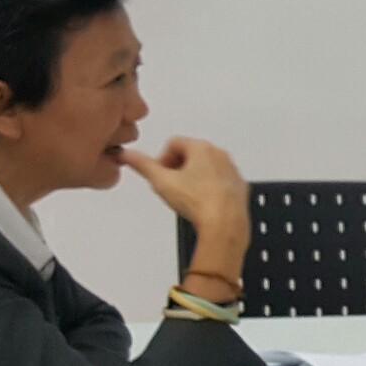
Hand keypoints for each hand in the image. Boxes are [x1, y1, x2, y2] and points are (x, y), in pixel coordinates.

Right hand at [124, 137, 250, 276]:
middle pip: (191, 154)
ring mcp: (231, 170)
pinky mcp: (238, 186)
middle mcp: (219, 154)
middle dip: (177, 168)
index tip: (159, 174)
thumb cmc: (199, 201)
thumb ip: (142, 165)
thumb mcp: (161, 182)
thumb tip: (127, 155)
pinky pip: (220, 181)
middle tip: (171, 186)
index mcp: (201, 147)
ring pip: (207, 167)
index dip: (161, 158)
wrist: (225, 223)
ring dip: (194, 178)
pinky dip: (210, 188)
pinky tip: (202, 202)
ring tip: (186, 197)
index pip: (173, 143)